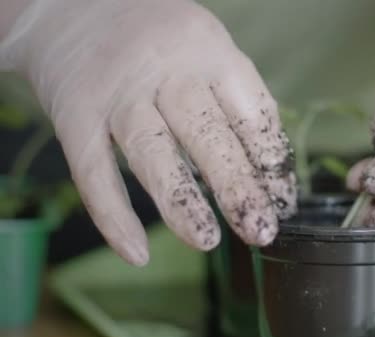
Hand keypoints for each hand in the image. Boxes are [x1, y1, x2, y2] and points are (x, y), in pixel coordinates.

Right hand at [0, 0, 295, 264]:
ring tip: (209, 240)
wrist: (71, 5)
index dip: (269, 161)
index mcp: (208, 49)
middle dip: (237, 187)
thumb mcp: (205, 49)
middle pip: (206, 133)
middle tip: (260, 230)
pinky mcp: (74, 114)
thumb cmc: (158, 37)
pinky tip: (138, 253)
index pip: (249, 111)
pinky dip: (114, 216)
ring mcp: (116, 92)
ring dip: (182, 203)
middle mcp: (163, 68)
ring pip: (152, 153)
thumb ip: (235, 99)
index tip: (282, 201)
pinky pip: (93, 171)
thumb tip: (269, 170)